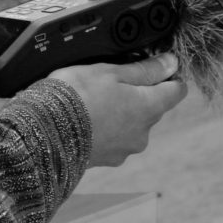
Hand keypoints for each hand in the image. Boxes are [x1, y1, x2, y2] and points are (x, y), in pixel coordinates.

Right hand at [47, 53, 187, 166]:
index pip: (177, 90)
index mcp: (149, 108)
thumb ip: (145, 69)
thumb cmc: (77, 96)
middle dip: (139, 93)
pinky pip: (115, 138)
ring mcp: (126, 149)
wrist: (45, 132)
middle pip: (153, 107)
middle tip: (112, 79)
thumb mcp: (111, 71)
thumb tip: (171, 63)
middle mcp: (143, 133)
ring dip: (121, 112)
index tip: (155, 66)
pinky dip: (107, 128)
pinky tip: (88, 117)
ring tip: (94, 99)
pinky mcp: (108, 159)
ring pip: (133, 123)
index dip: (169, 75)